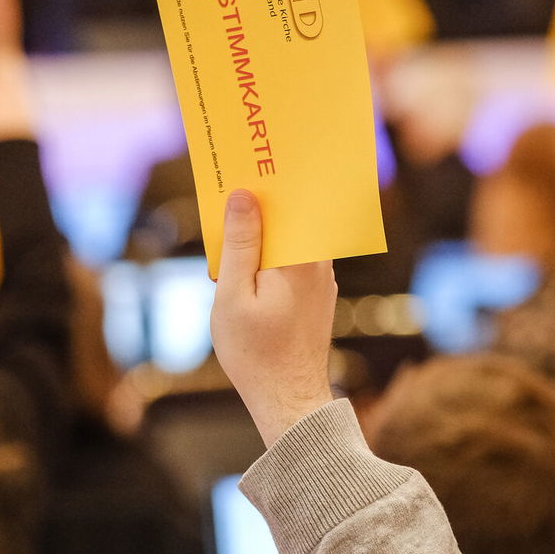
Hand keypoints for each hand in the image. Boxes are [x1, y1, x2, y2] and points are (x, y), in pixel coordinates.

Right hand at [211, 190, 336, 446]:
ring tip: (235, 200)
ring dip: (267, 221)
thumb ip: (238, 243)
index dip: (271, 175)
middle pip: (292, 214)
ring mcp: (321, 279)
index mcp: (301, 258)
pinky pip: (293, 258)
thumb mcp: (233, 295)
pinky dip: (273, 247)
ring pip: (292, 237)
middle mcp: (319, 263)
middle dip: (265, 193)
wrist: (289, 403)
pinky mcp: (316, 295)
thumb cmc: (256, 354)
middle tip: (237, 168)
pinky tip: (246, 246)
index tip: (254, 151)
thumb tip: (243, 196)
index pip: (291, 201)